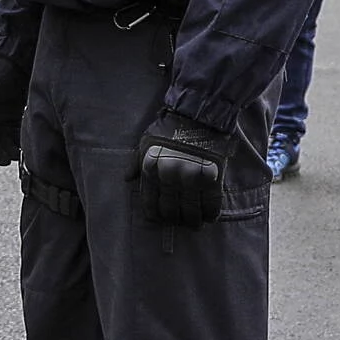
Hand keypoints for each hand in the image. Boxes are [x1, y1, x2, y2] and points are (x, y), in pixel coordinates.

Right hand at [0, 52, 29, 165]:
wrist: (17, 57)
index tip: (4, 160)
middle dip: (4, 151)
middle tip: (17, 159)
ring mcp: (3, 116)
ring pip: (7, 139)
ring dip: (15, 147)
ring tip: (26, 153)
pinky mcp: (18, 114)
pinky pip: (19, 131)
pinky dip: (24, 139)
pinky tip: (32, 142)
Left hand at [132, 110, 229, 227]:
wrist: (197, 115)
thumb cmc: (168, 128)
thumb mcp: (145, 142)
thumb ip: (135, 162)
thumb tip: (127, 179)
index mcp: (152, 170)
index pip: (150, 202)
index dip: (155, 215)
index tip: (160, 220)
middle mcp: (170, 177)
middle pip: (171, 210)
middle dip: (175, 220)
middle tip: (180, 222)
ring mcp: (191, 178)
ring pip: (191, 210)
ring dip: (193, 221)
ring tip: (195, 224)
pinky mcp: (212, 176)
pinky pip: (212, 202)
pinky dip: (211, 213)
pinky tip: (210, 217)